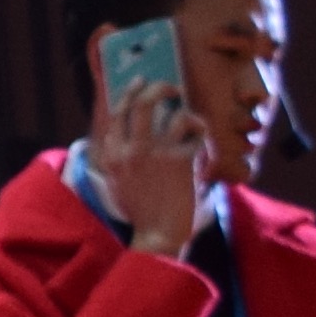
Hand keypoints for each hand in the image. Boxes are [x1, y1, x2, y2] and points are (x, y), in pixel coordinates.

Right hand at [82, 70, 207, 248]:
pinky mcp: (180, 162)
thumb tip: (126, 129)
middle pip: (143, 102)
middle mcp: (131, 150)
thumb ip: (118, 155)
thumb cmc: (141, 208)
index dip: (131, 91)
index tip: (141, 82)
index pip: (118, 111)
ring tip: (191, 119)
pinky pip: (196, 134)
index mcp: (113, 154)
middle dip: (159, 88)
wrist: (157, 234)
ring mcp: (156, 154)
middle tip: (171, 88)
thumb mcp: (117, 180)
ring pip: (174, 113)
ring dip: (187, 113)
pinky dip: (201, 136)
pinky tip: (202, 146)